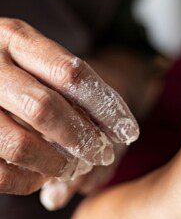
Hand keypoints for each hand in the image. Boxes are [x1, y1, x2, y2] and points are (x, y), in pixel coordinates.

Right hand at [0, 19, 138, 198]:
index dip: (106, 106)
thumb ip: (71, 83)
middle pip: (44, 107)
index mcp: (12, 37)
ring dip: (57, 163)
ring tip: (76, 167)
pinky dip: (27, 181)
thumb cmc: (16, 70)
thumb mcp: (36, 58)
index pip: (71, 73)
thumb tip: (123, 132)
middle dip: (82, 137)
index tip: (129, 131)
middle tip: (103, 154)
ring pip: (20, 144)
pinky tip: (43, 177)